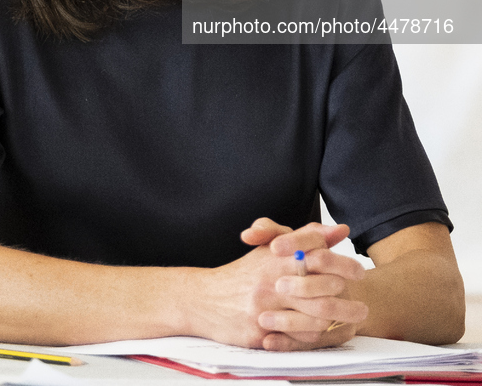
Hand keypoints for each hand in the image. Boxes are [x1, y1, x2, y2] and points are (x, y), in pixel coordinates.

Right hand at [186, 222, 366, 350]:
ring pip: (312, 315)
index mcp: (274, 258)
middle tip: (364, 301)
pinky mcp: (259, 332)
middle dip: (346, 296)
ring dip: (338, 318)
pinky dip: (315, 336)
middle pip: (319, 288)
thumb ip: (305, 237)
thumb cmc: (241, 275)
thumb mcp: (270, 250)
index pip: (316, 256)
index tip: (360, 272)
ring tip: (356, 319)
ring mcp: (265, 307)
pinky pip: (296, 337)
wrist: (202, 300)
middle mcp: (270, 281)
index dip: (342, 263)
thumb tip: (338, 229)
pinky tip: (327, 334)